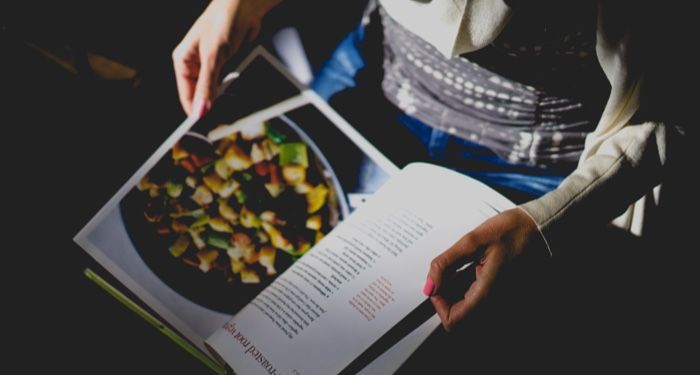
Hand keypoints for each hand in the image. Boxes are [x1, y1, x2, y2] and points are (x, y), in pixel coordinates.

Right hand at [172, 0, 281, 115]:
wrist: (245, 8)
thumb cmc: (223, 22)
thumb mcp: (214, 57)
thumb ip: (207, 85)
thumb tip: (201, 110)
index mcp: (183, 61)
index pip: (185, 94)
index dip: (194, 110)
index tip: (204, 126)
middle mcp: (194, 64)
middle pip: (200, 95)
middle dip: (211, 105)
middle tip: (223, 118)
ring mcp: (210, 65)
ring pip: (215, 91)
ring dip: (223, 98)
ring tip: (232, 105)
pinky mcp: (225, 64)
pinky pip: (227, 83)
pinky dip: (232, 89)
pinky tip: (238, 94)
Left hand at [423, 208, 540, 330]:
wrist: (543, 228)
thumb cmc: (514, 230)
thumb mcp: (473, 240)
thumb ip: (447, 263)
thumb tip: (430, 285)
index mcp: (488, 292)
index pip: (454, 321)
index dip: (439, 305)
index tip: (438, 284)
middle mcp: (498, 304)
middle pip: (462, 318)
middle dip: (449, 297)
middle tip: (452, 271)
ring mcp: (504, 303)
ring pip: (472, 311)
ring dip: (460, 293)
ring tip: (466, 267)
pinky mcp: (507, 297)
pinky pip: (483, 303)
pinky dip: (472, 290)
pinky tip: (476, 269)